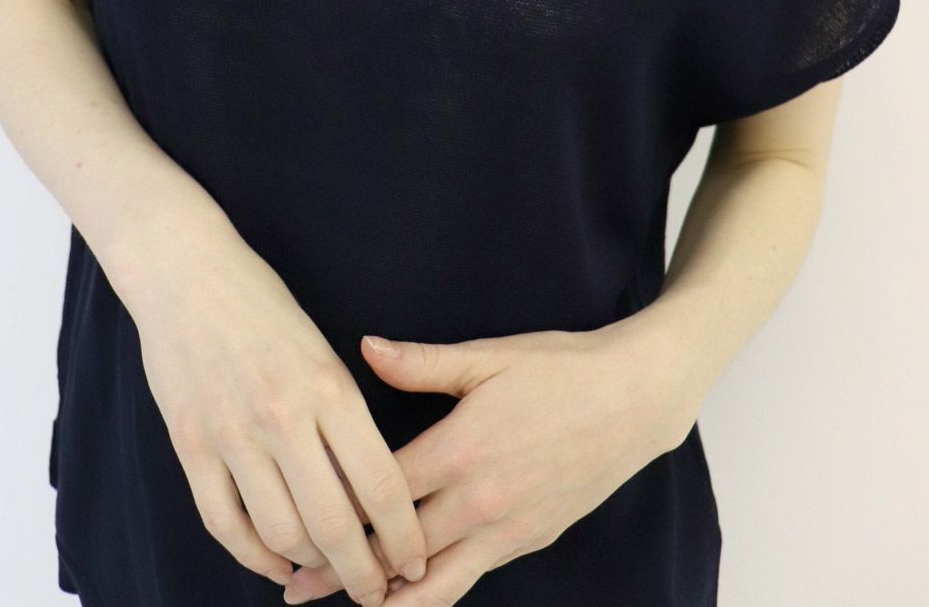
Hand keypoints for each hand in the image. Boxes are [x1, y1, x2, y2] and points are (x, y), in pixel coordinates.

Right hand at [109, 215, 428, 604]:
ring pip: (281, 533)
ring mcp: (232, 433)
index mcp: (329, 386)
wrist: (186, 271)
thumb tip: (369, 488)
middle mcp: (283, 416)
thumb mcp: (322, 349)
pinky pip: (225, 524)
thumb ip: (344, 415)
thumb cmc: (262, 303)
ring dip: (311, 566)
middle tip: (377, 591)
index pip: (380, 483)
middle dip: (363, 573)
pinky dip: (254, 556)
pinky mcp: (190, 445)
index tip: (416, 561)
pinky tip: (275, 562)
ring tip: (327, 572)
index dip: (403, 536)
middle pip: (335, 524)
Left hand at [280, 321, 698, 605]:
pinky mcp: (529, 541)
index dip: (335, 513)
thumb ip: (421, 363)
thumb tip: (364, 348)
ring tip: (350, 606)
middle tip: (296, 588)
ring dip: (392, 600)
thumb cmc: (559, 370)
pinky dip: (436, 589)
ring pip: (438, 585)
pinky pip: (472, 575)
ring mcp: (507, 529)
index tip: (294, 533)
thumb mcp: (487, 356)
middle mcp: (480, 501)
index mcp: (461, 450)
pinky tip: (408, 592)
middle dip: (345, 573)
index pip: (380, 495)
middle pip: (398, 552)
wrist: (635, 400)